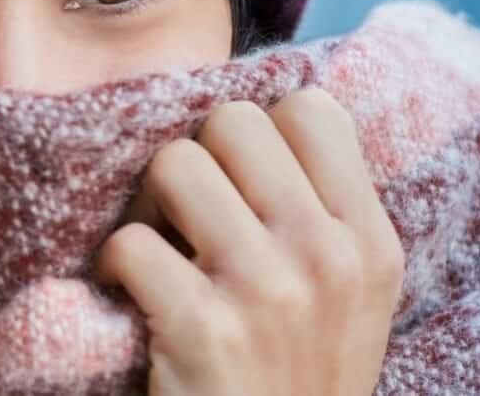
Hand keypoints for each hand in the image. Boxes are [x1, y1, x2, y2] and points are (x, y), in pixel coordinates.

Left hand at [91, 87, 405, 394]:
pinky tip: (127, 291)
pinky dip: (113, 264)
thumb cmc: (299, 371)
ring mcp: (265, 289)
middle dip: (196, 157)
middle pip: (232, 122)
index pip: (312, 109)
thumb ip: (320, 212)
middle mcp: (325, 255)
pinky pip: (130, 242)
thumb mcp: (349, 294)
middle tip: (185, 210)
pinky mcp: (201, 328)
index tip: (239, 178)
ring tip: (156, 248)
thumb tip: (247, 131)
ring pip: (174, 164)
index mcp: (367, 239)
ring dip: (147, 206)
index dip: (260, 133)